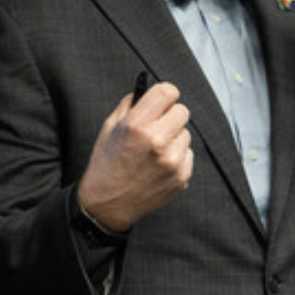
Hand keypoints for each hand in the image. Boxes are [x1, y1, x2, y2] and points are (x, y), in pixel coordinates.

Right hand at [76, 82, 192, 231]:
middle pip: (183, 111)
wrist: (107, 205)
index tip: (163, 99)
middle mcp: (157, 141)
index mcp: (137, 125)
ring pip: (186, 134)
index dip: (165, 94)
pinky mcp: (181, 177)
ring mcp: (172, 161)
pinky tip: (158, 166)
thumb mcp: (109, 128)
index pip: (168, 92)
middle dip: (170, 115)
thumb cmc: (106, 164)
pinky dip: (177, 157)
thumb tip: (147, 88)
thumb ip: (130, 104)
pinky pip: (188, 154)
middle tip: (158, 125)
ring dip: (174, 138)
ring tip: (154, 150)